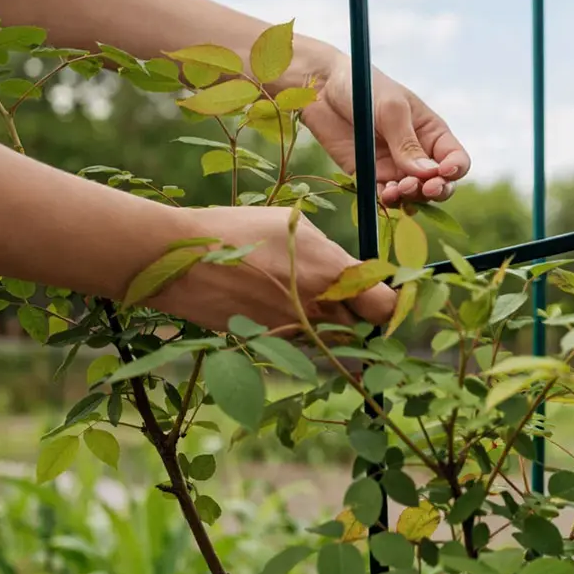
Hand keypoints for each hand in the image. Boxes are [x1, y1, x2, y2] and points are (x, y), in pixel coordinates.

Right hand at [146, 206, 397, 332]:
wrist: (181, 260)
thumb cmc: (239, 231)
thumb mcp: (295, 226)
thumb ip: (333, 254)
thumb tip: (352, 269)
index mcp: (335, 275)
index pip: (387, 305)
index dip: (392, 302)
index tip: (387, 295)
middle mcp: (321, 310)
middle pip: (365, 329)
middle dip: (365, 319)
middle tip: (356, 304)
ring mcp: (295, 333)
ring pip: (331, 339)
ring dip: (330, 325)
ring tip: (304, 298)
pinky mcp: (270, 346)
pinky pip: (298, 343)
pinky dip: (297, 331)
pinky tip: (275, 307)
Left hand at [302, 52, 470, 207]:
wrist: (321, 88)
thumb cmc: (363, 87)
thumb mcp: (390, 108)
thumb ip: (406, 142)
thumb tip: (426, 174)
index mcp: (431, 133)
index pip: (456, 159)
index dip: (454, 170)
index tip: (442, 172)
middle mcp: (417, 154)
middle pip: (440, 184)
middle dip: (434, 190)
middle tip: (421, 188)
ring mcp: (395, 167)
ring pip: (414, 195)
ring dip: (410, 198)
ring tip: (395, 190)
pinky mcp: (371, 176)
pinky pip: (386, 197)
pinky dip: (388, 201)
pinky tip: (382, 195)